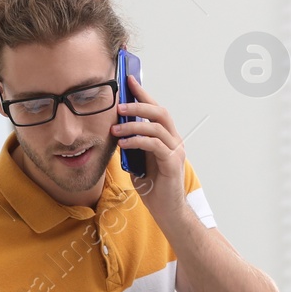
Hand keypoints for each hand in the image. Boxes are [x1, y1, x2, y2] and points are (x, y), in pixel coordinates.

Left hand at [113, 76, 190, 224]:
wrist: (167, 211)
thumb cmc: (153, 187)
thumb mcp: (137, 162)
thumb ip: (132, 146)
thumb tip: (116, 130)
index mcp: (166, 138)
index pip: (156, 110)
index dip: (143, 94)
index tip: (129, 80)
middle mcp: (174, 141)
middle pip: (160, 113)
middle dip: (139, 104)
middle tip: (119, 105)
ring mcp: (175, 151)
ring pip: (156, 128)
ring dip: (134, 125)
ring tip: (115, 128)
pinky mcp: (172, 164)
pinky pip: (155, 145)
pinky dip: (138, 141)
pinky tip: (124, 143)